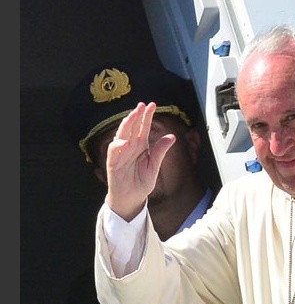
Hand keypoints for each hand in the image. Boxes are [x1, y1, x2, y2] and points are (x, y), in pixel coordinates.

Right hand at [104, 102, 175, 220]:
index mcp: (141, 146)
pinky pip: (114, 153)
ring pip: (122, 135)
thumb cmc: (141, 182)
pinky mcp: (113, 164)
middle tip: (142, 105)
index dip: (147, 116)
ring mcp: (121, 154)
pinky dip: (118, 146)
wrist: (132, 198)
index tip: (152, 105)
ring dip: (126, 125)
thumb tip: (172, 136)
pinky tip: (124, 141)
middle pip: (132, 128)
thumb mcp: (154, 166)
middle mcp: (130, 147)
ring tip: (132, 115)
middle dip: (137, 116)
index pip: (144, 128)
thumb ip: (161, 151)